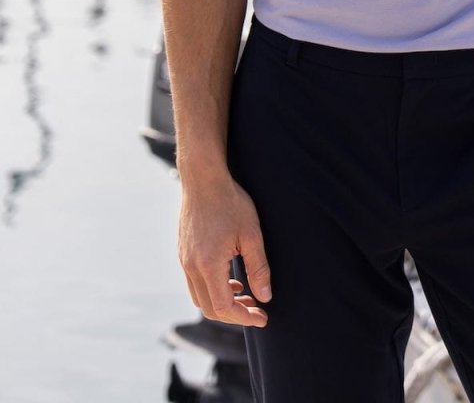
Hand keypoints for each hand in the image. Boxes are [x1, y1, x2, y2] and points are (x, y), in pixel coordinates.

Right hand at [178, 172, 270, 326]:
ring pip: (200, 298)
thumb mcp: (251, 234)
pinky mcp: (183, 253)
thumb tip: (265, 297)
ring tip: (244, 293)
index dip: (245, 317)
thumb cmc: (229, 202)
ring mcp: (184, 260)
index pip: (224, 308)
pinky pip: (194, 283)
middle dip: (235, 314)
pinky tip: (229, 278)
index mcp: (208, 266)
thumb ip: (259, 268)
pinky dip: (212, 289)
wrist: (203, 179)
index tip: (263, 317)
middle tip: (256, 308)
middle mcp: (191, 267)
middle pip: (210, 309)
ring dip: (222, 303)